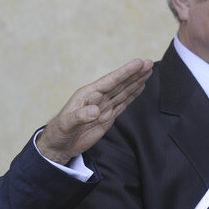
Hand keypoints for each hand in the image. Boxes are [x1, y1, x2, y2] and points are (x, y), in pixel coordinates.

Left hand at [36, 58, 152, 164]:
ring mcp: (104, 107)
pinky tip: (140, 86)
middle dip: (134, 73)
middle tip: (149, 63)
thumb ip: (79, 116)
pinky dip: (133, 94)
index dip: (124, 72)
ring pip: (123, 91)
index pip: (110, 81)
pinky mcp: (107, 117)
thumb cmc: (58, 132)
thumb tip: (95, 111)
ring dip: (136, 81)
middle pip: (119, 83)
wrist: (59, 146)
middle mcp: (97, 98)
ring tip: (148, 70)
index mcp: (87, 94)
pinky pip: (123, 103)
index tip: (138, 63)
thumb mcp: (66, 124)